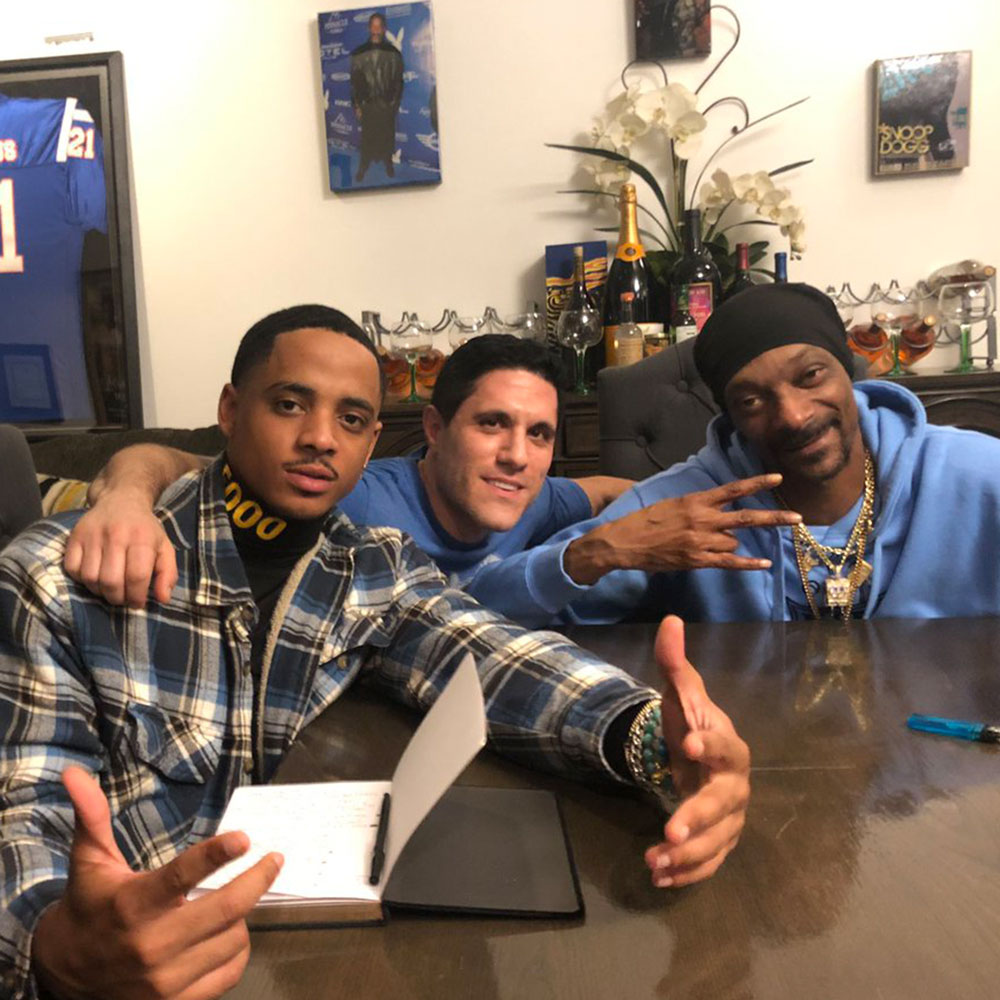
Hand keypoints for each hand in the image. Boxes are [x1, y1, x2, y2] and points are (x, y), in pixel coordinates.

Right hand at [31, 767, 281, 999]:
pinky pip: (229, 972)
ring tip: (233, 900)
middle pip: (225, 908)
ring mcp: (165, 979)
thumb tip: (77, 772)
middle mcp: (151, 944)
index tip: (245, 837)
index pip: (182, 875)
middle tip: (275, 859)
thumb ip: (92, 816)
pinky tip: (227, 933)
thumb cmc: (90, 907)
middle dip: (258, 879)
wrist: (65, 976)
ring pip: (233, 938)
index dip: (216, 854)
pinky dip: (236, 949)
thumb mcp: (90, 861)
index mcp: (133, 904)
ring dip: (242, 915)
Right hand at [64, 493, 177, 607]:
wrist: (121, 499)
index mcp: (141, 538)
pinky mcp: (74, 537)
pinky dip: (82, 580)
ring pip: (90, 578)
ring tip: (110, 588)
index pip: (136, 576)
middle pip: (111, 581)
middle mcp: (115, 535)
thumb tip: (163, 599)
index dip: (136, 597)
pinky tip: (95, 576)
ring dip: (100, 591)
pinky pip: (72, 569)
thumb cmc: (145, 529)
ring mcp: (92, 535)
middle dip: (118, 598)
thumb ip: (168, 573)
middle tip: (123, 598)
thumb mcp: (164, 547)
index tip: (138, 603)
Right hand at [564, 474, 801, 584]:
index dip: (757, 483)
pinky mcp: (697, 560)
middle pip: (746, 517)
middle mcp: (703, 519)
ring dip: (728, 544)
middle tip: (798, 518)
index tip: (778, 479)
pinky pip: (729, 562)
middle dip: (774, 517)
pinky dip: (748, 564)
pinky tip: (763, 563)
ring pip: (733, 543)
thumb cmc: (646, 521)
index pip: (733, 489)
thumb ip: (699, 507)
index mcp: (696, 501)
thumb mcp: (673, 504)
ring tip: (703, 545)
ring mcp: (701, 541)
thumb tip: (721, 517)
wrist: (625, 542)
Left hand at [644, 616, 749, 887]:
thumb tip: (670, 620)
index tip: (688, 744)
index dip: (711, 746)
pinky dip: (687, 873)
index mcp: (730, 747)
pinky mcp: (719, 841)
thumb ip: (674, 661)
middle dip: (699, 817)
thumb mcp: (680, 692)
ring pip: (717, 841)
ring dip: (688, 854)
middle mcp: (736, 785)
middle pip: (724, 803)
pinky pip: (709, 862)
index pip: (726, 747)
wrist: (698, 756)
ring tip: (655, 860)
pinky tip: (659, 876)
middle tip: (671, 830)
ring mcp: (730, 817)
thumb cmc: (692, 724)